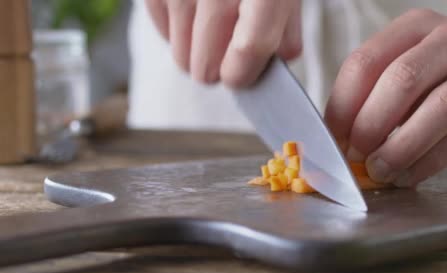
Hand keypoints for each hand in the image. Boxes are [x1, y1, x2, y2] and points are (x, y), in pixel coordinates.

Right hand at [145, 0, 301, 86]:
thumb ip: (286, 18)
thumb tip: (282, 56)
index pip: (253, 42)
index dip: (244, 72)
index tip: (238, 79)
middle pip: (208, 55)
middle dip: (214, 70)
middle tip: (218, 70)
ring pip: (180, 48)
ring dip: (191, 55)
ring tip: (204, 46)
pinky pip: (159, 23)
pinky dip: (171, 33)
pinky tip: (186, 25)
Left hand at [325, 9, 446, 186]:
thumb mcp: (411, 67)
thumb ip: (375, 93)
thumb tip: (340, 140)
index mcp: (417, 25)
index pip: (367, 61)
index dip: (343, 105)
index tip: (332, 139)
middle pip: (404, 79)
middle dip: (371, 123)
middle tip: (356, 156)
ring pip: (441, 107)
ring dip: (402, 146)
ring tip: (380, 171)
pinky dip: (430, 161)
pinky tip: (408, 176)